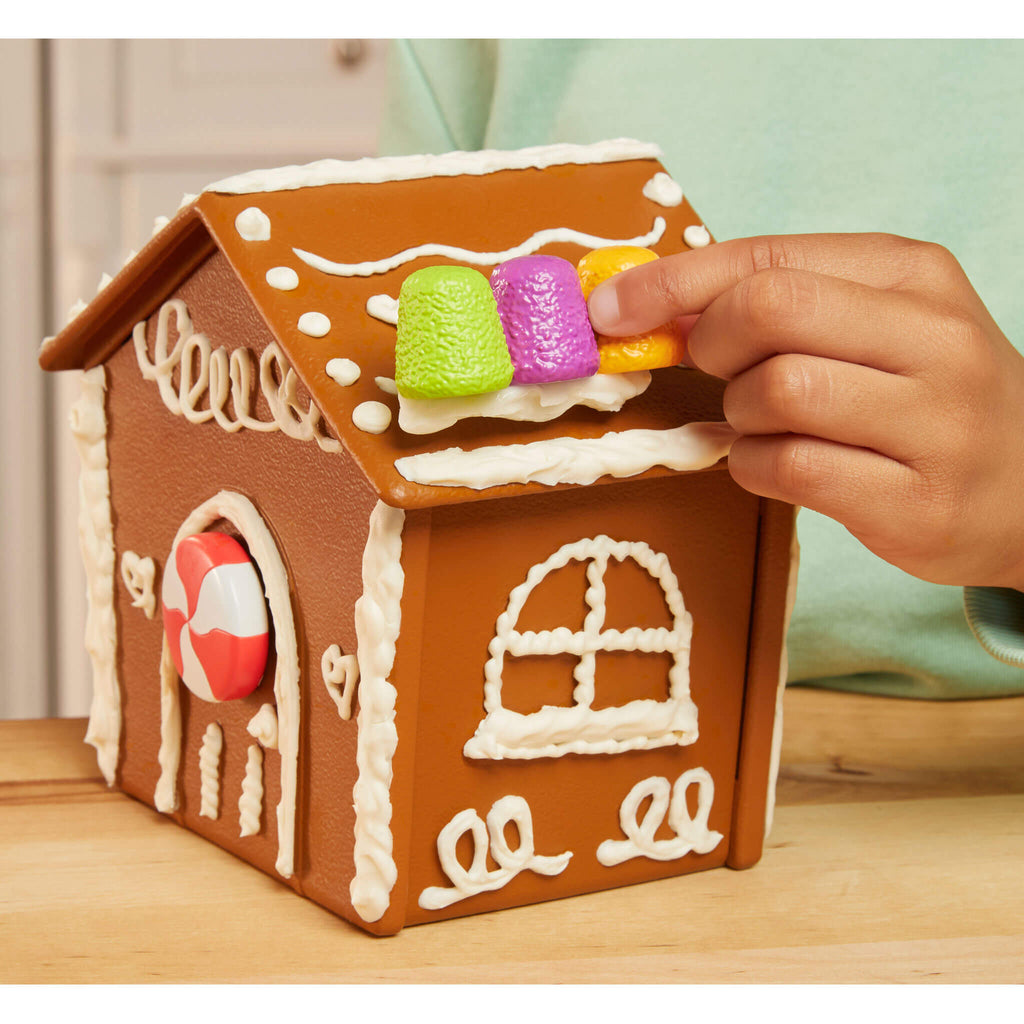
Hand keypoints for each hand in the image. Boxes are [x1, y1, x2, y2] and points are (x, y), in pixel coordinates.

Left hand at [587, 233, 1023, 588]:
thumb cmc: (921, 397)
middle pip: (769, 310)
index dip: (674, 282)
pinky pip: (787, 468)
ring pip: (775, 392)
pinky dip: (753, 466)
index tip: (611, 309)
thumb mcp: (868, 325)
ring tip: (765, 423)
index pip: (769, 257)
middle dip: (712, 343)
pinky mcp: (916, 502)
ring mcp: (935, 423)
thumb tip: (655, 308)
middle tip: (717, 369)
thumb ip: (775, 304)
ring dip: (739, 414)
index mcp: (913, 275)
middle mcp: (935, 339)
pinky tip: (774, 463)